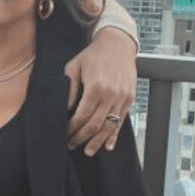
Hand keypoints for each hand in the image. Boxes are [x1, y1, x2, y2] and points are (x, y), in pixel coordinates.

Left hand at [65, 26, 136, 155]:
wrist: (118, 44)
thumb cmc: (93, 55)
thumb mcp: (74, 67)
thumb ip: (70, 88)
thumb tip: (66, 109)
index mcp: (95, 87)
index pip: (81, 116)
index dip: (72, 128)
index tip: (64, 134)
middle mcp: (111, 94)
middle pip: (95, 124)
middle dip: (81, 138)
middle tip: (72, 146)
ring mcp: (122, 98)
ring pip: (109, 126)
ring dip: (97, 141)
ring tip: (88, 151)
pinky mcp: (130, 98)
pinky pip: (121, 121)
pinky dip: (114, 135)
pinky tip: (108, 146)